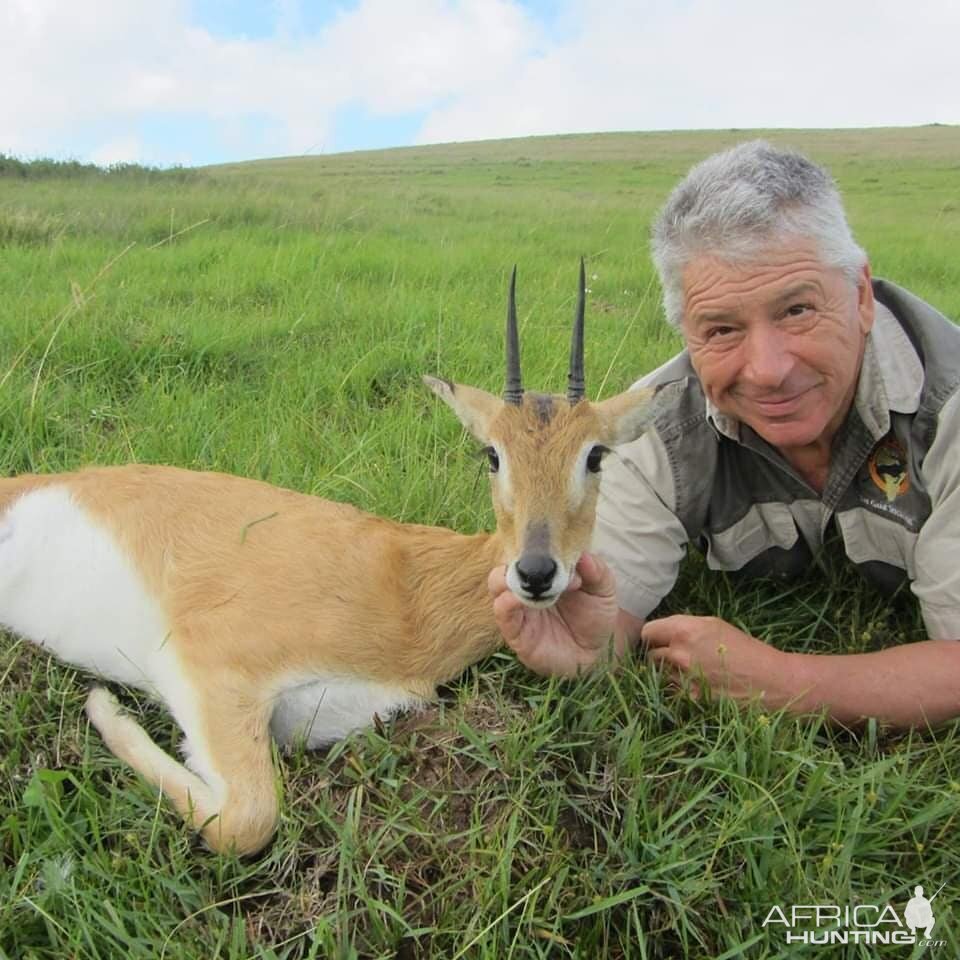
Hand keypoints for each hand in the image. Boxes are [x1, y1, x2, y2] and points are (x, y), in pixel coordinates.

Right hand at [488, 553, 620, 676]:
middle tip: (544, 567)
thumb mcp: (603, 591)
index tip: (562, 555)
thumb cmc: (594, 617)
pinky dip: (507, 602)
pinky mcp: (515, 631)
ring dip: (508, 578)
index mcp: (545, 570)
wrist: (594, 654)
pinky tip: (522, 600)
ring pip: (497, 584)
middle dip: (519, 559)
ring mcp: (518, 607)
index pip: (530, 548)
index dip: (541, 546)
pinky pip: (502, 612)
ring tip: (532, 583)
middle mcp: (527, 585)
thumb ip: (597, 571)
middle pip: (507, 561)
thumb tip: (583, 555)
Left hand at [642, 615, 788, 703]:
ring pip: (660, 675)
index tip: (659, 640)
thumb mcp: (714, 626)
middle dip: (659, 655)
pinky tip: (698, 686)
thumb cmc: (746, 649)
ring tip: (692, 672)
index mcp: (684, 630)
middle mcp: (679, 653)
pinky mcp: (690, 699)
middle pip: (650, 655)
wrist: (772, 681)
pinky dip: (680, 689)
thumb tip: (663, 632)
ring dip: (669, 674)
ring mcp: (683, 678)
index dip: (653, 636)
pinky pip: (673, 692)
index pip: (648, 632)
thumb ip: (685, 627)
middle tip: (676, 657)